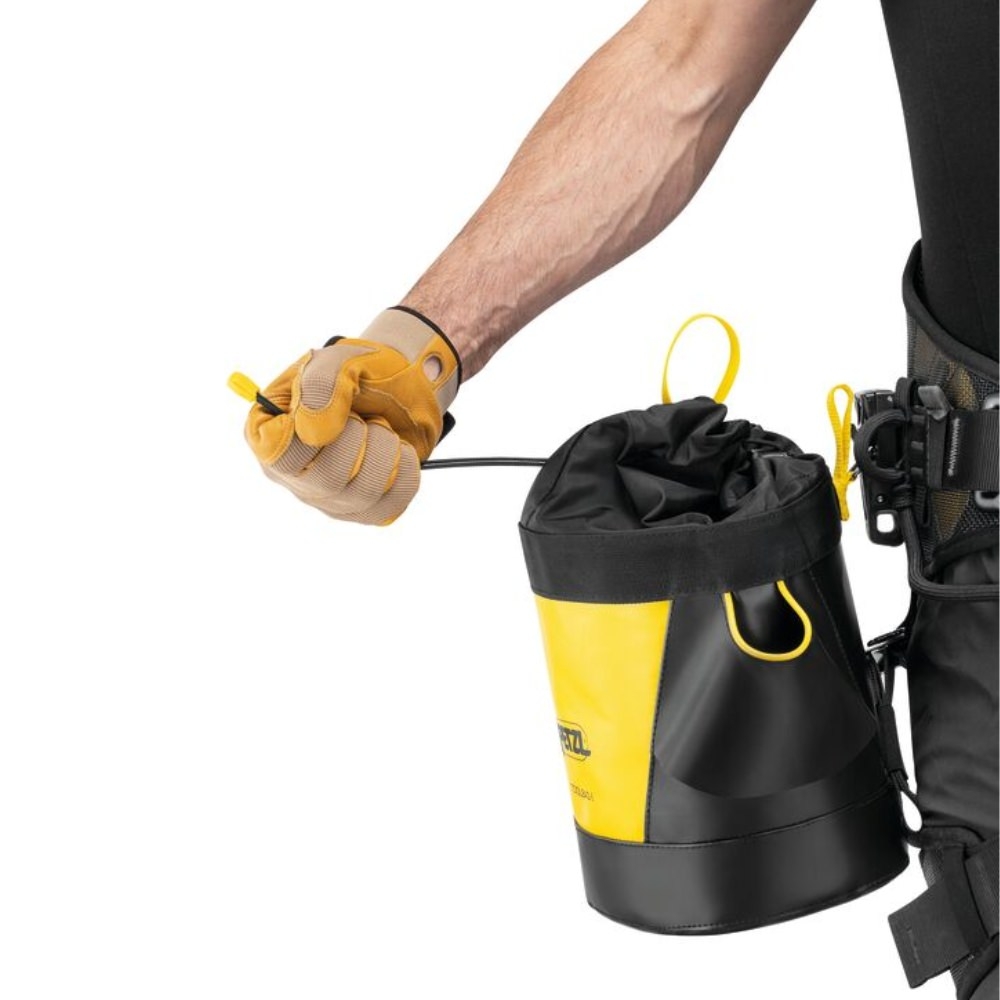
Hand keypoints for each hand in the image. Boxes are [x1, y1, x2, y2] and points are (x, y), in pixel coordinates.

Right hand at [244, 307, 459, 524]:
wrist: (405, 387)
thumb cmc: (363, 372)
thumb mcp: (341, 360)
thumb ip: (320, 385)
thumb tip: (313, 433)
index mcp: (269, 432)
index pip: (276, 453)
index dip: (312, 432)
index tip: (336, 411)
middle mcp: (291, 473)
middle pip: (326, 479)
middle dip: (359, 438)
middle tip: (362, 416)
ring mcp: (326, 497)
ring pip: (363, 493)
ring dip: (385, 450)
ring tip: (381, 429)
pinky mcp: (362, 511)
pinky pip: (390, 504)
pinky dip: (405, 470)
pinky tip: (397, 450)